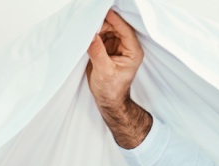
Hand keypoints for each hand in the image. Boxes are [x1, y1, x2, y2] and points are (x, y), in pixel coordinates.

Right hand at [86, 10, 153, 147]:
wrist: (108, 101)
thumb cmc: (111, 90)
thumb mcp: (103, 71)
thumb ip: (97, 51)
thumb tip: (90, 35)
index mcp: (133, 52)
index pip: (125, 30)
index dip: (114, 20)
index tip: (103, 12)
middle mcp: (127, 47)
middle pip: (116, 27)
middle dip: (103, 24)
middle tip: (89, 21)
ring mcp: (117, 47)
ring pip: (108, 30)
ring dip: (97, 28)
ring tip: (86, 28)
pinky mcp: (108, 49)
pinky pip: (101, 36)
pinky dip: (93, 34)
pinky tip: (86, 33)